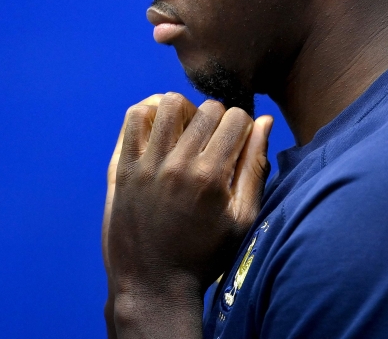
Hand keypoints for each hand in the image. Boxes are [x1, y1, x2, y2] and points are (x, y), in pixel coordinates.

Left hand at [106, 92, 272, 336]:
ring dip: (185, 111)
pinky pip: (134, 117)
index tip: (237, 144)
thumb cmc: (204, 256)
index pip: (237, 118)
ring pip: (169, 103)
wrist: (153, 284)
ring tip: (187, 132)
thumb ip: (255, 168)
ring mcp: (146, 164)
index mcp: (210, 176)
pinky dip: (150, 114)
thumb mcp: (242, 219)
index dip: (243, 127)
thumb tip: (265, 121)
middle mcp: (177, 164)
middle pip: (207, 109)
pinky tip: (161, 131)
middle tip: (214, 142)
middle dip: (218, 119)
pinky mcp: (122, 168)